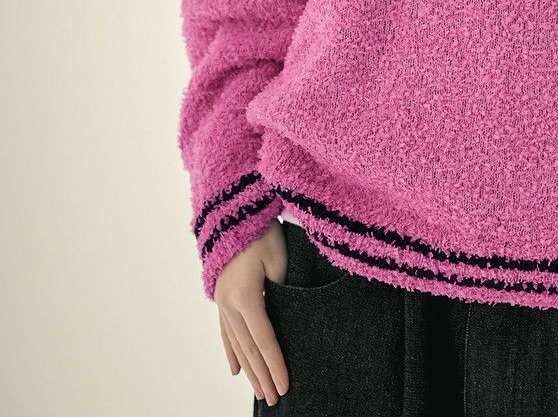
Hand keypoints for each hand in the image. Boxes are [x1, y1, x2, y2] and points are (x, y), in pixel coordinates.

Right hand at [214, 219, 289, 406]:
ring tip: (260, 391)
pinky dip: (231, 352)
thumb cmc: (261, 232)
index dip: (275, 365)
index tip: (285, 385)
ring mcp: (222, 302)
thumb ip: (283, 291)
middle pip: (249, 349)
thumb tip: (286, 318)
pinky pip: (225, 332)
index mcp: (245, 297)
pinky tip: (234, 369)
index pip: (264, 340)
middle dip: (262, 375)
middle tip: (275, 398)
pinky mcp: (221, 296)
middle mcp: (229, 305)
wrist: (235, 210)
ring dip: (249, 369)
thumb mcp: (279, 260)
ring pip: (236, 344)